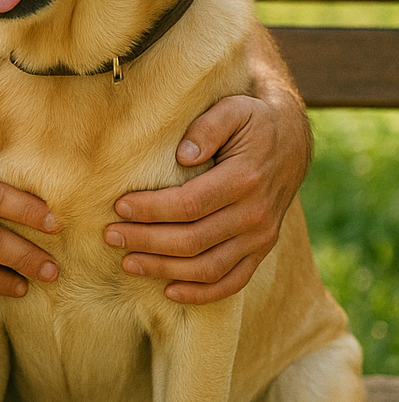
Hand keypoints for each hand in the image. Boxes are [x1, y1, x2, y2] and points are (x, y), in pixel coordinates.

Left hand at [103, 34, 310, 303]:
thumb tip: (183, 154)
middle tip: (111, 235)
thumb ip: (209, 126)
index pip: (190, 204)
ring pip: (208, 267)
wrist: (292, 142)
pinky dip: (200, 293)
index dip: (152, 209)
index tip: (119, 206)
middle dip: (147, 241)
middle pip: (193, 240)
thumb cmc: (252, 120)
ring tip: (127, 263)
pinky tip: (169, 290)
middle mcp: (255, 214)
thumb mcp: (234, 108)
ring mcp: (261, 238)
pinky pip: (232, 282)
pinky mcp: (261, 251)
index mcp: (245, 179)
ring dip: (164, 269)